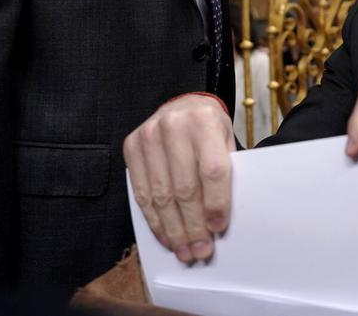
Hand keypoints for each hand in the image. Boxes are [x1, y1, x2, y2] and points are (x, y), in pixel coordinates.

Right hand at [123, 94, 235, 262]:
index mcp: (204, 121)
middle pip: (184, 188)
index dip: (215, 203)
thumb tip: (219, 221)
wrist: (181, 107)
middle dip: (193, 226)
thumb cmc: (209, 129)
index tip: (218, 228)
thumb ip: (225, 172)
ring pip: (161, 196)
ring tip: (184, 250)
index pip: (212, 170)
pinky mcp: (131, 147)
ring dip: (173, 230)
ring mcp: (148, 136)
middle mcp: (174, 125)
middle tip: (200, 250)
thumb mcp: (225, 140)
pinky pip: (142, 193)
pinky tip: (166, 236)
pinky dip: (155, 220)